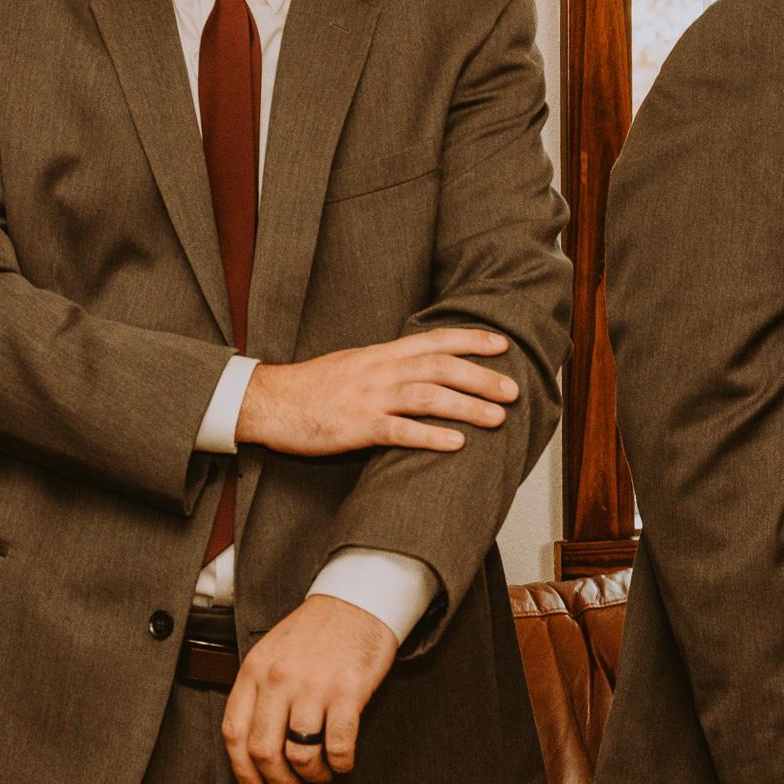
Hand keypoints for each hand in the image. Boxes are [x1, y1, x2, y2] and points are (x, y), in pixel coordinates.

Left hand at [222, 595, 396, 783]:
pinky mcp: (347, 692)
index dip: (242, 769)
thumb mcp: (271, 651)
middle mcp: (278, 679)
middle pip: (264, 750)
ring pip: (301, 755)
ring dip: (313, 776)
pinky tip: (343, 762)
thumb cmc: (313, 632)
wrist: (354, 602)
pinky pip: (339, 746)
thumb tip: (253, 744)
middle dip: (278, 781)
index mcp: (254, 669)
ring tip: (322, 773)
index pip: (235, 731)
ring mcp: (312, 686)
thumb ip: (258, 689)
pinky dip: (341, 764)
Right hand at [234, 327, 517, 455]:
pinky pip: (399, 431)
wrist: (269, 401)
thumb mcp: (352, 365)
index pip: (433, 340)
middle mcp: (379, 371)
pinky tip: (456, 444)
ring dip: (466, 406)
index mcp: (379, 354)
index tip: (502, 344)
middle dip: (480, 376)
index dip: (469, 339)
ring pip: (426, 397)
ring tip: (499, 417)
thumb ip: (386, 366)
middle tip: (514, 389)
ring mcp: (368, 398)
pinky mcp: (357, 427)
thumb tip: (421, 370)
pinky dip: (430, 436)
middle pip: (438, 367)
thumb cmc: (312, 387)